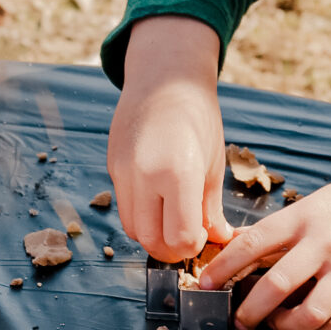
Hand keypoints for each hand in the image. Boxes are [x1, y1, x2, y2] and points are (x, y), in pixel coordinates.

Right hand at [107, 16, 232, 261]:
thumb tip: (219, 240)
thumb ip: (211, 208)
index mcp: (178, 173)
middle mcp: (144, 176)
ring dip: (154, 236)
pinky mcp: (112, 168)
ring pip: (132, 230)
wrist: (165, 80)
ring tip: (174, 222)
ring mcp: (123, 172)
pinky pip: (124, 208)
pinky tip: (159, 204)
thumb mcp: (213, 164)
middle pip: (152, 241)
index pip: (181, 237)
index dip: (194, 246)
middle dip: (172, 249)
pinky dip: (141, 217)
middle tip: (188, 238)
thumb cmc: (199, 118)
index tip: (204, 236)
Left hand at [197, 148, 330, 329]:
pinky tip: (318, 329)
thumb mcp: (318, 202)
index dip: (224, 267)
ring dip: (287, 327)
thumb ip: (286, 226)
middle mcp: (325, 243)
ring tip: (280, 325)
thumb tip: (243, 247)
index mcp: (305, 217)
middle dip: (250, 310)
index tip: (204, 284)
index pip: (254, 243)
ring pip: (310, 313)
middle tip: (239, 321)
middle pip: (276, 284)